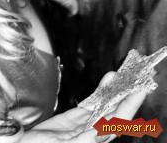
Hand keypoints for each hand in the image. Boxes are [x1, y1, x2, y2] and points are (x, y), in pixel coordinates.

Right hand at [21, 72, 145, 142]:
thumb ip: (79, 139)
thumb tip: (97, 132)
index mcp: (90, 142)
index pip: (116, 123)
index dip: (128, 107)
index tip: (138, 91)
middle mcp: (91, 135)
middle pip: (115, 114)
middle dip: (126, 96)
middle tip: (137, 77)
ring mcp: (83, 126)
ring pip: (104, 107)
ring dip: (113, 91)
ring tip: (119, 74)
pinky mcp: (73, 120)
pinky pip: (90, 105)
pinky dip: (99, 93)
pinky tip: (105, 84)